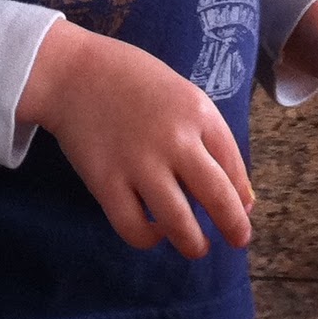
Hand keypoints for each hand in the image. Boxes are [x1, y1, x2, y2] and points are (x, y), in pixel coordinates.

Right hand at [17, 20, 253, 258]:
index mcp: (198, 113)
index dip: (241, 195)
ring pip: (179, 223)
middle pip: (217, 197)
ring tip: (196, 246)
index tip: (243, 210)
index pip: (234, 166)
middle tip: (238, 240)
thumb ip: (208, 135)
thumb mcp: (183, 94)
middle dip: (234, 227)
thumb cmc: (133, 80)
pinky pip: (134, 228)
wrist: (74, 72)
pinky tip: (154, 230)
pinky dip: (149, 238)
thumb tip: (235, 189)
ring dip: (194, 244)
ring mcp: (140, 164)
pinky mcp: (106, 183)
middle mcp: (175, 140)